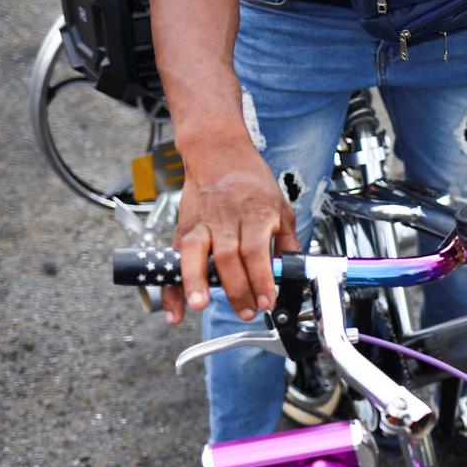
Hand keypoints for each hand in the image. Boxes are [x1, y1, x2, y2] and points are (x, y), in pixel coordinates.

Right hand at [163, 149, 298, 325]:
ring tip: (200, 305)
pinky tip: (175, 309)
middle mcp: (225, 220)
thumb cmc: (252, 182)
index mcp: (254, 215)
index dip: (260, 277)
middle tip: (246, 312)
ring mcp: (201, 225)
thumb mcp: (281, 208)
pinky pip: (174, 260)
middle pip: (227, 257)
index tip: (266, 300)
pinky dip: (171, 287)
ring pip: (195, 253)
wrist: (218, 154)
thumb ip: (287, 243)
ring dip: (196, 282)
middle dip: (236, 289)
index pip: (256, 250)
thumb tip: (295, 273)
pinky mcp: (184, 230)